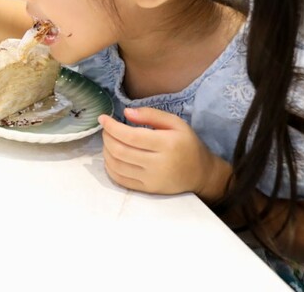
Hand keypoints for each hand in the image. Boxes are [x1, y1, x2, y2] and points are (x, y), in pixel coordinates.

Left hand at [98, 107, 225, 197]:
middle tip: (106, 129)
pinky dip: (109, 166)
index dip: (111, 127)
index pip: (130, 136)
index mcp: (167, 144)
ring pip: (116, 165)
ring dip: (106, 151)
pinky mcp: (147, 190)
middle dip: (107, 137)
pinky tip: (111, 156)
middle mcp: (158, 164)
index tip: (103, 118)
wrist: (200, 174)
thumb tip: (126, 113)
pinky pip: (120, 179)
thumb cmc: (187, 144)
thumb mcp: (176, 123)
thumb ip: (151, 114)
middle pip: (120, 151)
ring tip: (109, 141)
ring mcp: (152, 180)